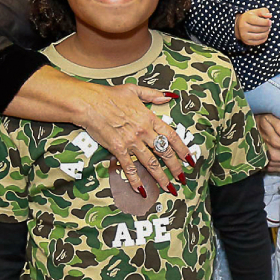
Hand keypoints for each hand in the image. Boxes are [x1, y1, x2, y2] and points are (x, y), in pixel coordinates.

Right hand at [71, 81, 192, 193]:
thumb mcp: (134, 90)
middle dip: (176, 167)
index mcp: (149, 117)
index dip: (183, 149)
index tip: (190, 159)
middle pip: (165, 152)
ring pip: (151, 163)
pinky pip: (129, 168)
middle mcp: (144, 131)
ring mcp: (131, 141)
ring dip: (161, 178)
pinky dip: (136, 180)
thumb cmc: (109, 95)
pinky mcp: (118, 149)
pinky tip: (141, 190)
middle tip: (183, 178)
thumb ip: (152, 94)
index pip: (172, 136)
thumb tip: (167, 97)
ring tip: (169, 188)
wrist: (89, 103)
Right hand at [235, 8, 271, 46]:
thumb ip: (264, 11)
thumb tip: (269, 16)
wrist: (240, 25)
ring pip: (261, 36)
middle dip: (267, 27)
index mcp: (246, 18)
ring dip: (267, 32)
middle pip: (261, 29)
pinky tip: (264, 34)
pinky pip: (260, 41)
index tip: (270, 21)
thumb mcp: (256, 12)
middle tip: (268, 25)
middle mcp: (243, 27)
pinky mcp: (247, 42)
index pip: (258, 21)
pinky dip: (264, 38)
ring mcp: (244, 35)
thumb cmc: (251, 17)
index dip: (266, 22)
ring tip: (267, 29)